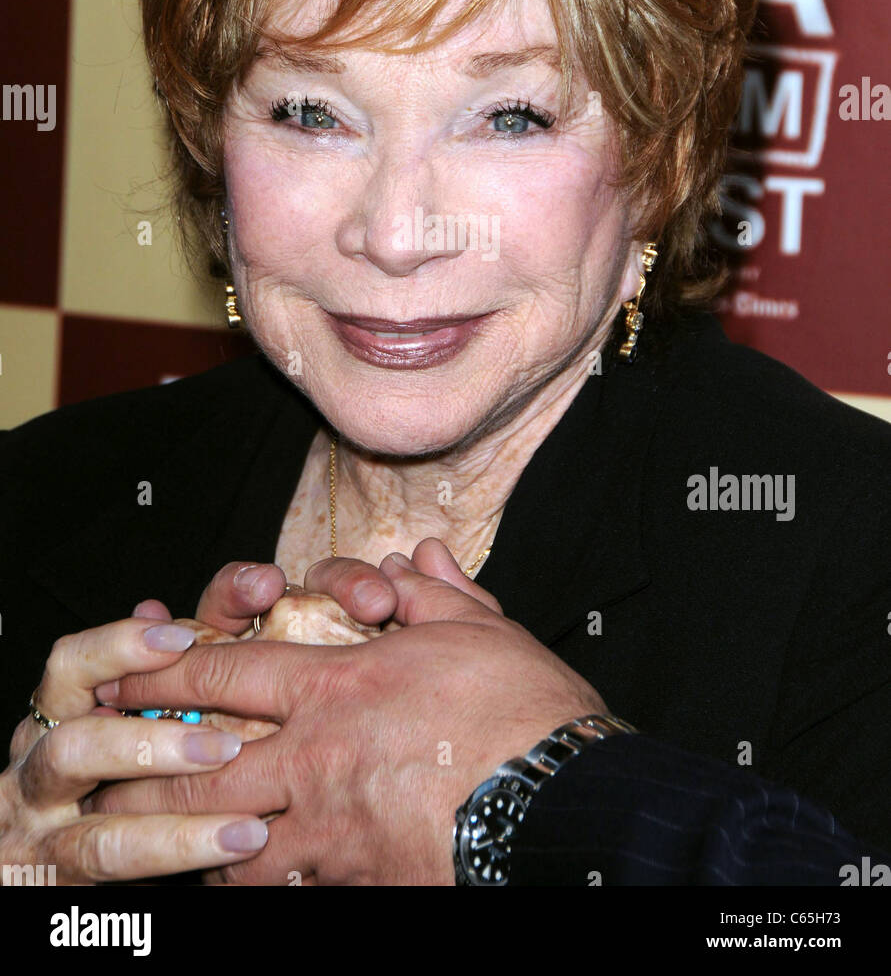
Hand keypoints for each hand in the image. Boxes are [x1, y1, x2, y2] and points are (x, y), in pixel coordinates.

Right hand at [0, 613, 269, 883]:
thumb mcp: (164, 687)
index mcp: (60, 709)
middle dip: (150, 745)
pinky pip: (119, 882)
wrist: (76, 842)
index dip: (120, 645)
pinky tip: (232, 853)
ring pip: (100, 834)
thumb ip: (206, 639)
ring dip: (177, 829)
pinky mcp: (64, 885)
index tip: (181, 635)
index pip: (71, 663)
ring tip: (249, 825)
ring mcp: (46, 834)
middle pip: (74, 747)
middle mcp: (40, 768)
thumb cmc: (133, 746)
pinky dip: (178, 865)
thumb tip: (256, 583)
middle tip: (228, 745)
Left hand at [89, 547, 605, 884]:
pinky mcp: (355, 881)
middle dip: (142, 769)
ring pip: (225, 842)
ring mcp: (330, 828)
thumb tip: (415, 556)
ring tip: (151, 837)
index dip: (166, 671)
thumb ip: (433, 592)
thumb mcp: (480, 631)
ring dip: (182, 839)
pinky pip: (282, 889)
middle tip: (103, 770)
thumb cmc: (525, 711)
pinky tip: (235, 881)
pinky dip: (249, 885)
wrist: (562, 805)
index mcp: (339, 684)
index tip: (122, 675)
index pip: (228, 671)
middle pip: (199, 767)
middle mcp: (317, 756)